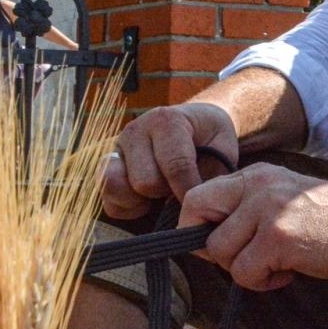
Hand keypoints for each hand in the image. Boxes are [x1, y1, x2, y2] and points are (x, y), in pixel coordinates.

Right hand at [102, 102, 239, 218]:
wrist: (194, 124)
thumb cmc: (209, 138)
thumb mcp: (223, 147)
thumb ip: (212, 172)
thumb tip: (196, 201)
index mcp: (166, 120)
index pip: (175, 166)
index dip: (188, 190)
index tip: (198, 199)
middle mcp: (135, 130)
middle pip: (145, 182)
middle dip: (166, 192)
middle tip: (179, 187)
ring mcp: (115, 148)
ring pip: (119, 190)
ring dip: (143, 200)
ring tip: (161, 192)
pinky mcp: (104, 168)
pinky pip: (109, 203)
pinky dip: (130, 208)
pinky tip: (148, 199)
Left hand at [177, 164, 327, 290]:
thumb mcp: (284, 197)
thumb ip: (249, 209)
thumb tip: (209, 242)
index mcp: (255, 176)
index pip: (197, 196)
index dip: (198, 226)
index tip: (226, 244)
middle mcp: (256, 186)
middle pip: (195, 216)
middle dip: (211, 246)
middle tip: (243, 257)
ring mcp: (267, 209)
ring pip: (219, 251)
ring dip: (243, 269)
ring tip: (276, 264)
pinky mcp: (279, 237)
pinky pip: (244, 273)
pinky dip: (263, 282)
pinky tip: (289, 271)